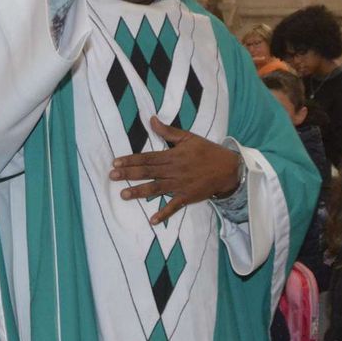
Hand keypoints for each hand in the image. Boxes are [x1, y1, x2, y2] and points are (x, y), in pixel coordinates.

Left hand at [109, 116, 241, 224]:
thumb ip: (168, 131)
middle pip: (148, 172)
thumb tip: (151, 119)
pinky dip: (164, 214)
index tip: (116, 162)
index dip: (131, 160)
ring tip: (123, 195)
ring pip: (156, 188)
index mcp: (173, 155)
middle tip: (112, 176)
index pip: (148, 157)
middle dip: (129, 174)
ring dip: (139, 192)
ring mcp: (180, 185)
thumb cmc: (207, 151)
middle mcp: (174, 170)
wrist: (229, 168)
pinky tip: (152, 220)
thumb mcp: (189, 138)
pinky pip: (174, 206)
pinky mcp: (188, 197)